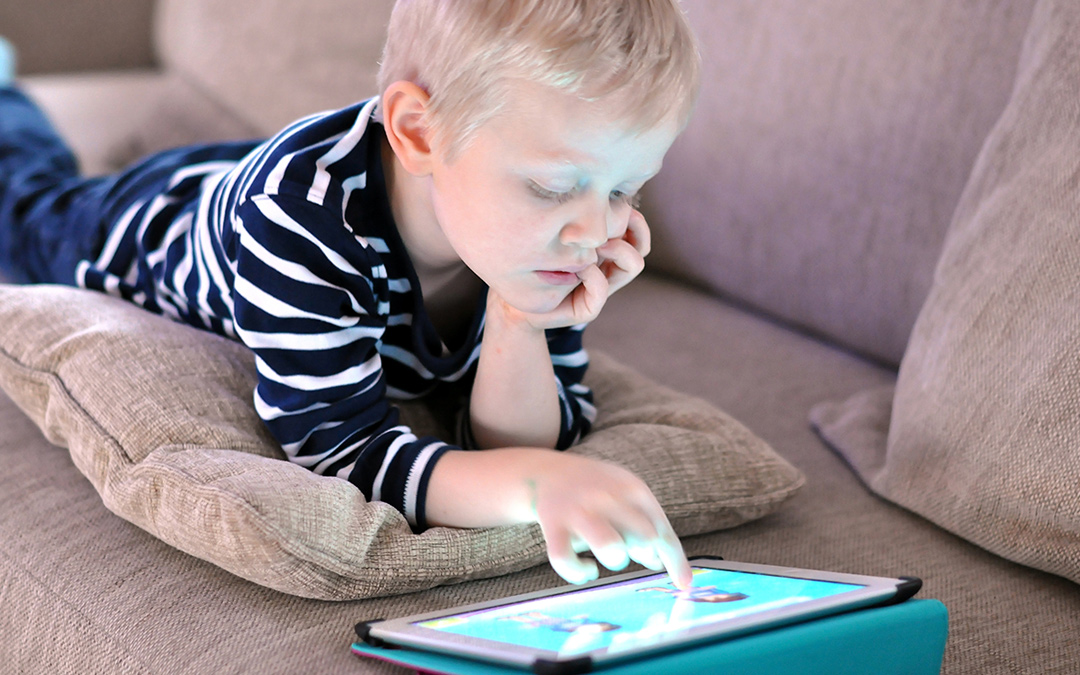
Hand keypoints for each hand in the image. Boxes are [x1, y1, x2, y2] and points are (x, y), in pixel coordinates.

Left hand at [510, 210, 651, 330]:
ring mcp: (601, 288)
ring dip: (618, 249)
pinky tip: (577, 269)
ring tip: (595, 244)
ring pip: (633, 264)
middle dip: (632, 229)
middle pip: (641, 246)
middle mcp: (608, 268)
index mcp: (604, 251)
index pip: (636, 231)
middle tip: (605, 222)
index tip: (614, 203)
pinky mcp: (587, 308)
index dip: (634, 218)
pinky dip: (594, 277)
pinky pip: (602, 290)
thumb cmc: (531, 261)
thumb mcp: (550, 232)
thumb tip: (586, 187)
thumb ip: (571, 215)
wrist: (515, 302)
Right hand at [528, 452, 691, 588]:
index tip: (683, 584)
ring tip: (611, 557)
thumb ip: (646, 524)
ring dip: (616, 560)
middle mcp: (608, 498)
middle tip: (631, 551)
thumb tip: (661, 563)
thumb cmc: (596, 491)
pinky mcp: (553, 525)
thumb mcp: (626, 495)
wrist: (547, 473)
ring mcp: (580, 511)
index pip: (662, 530)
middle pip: (644, 537)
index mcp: (632, 489)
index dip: (676, 561)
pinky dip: (579, 573)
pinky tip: (587, 569)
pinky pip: (565, 559)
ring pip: (610, 547)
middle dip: (645, 553)